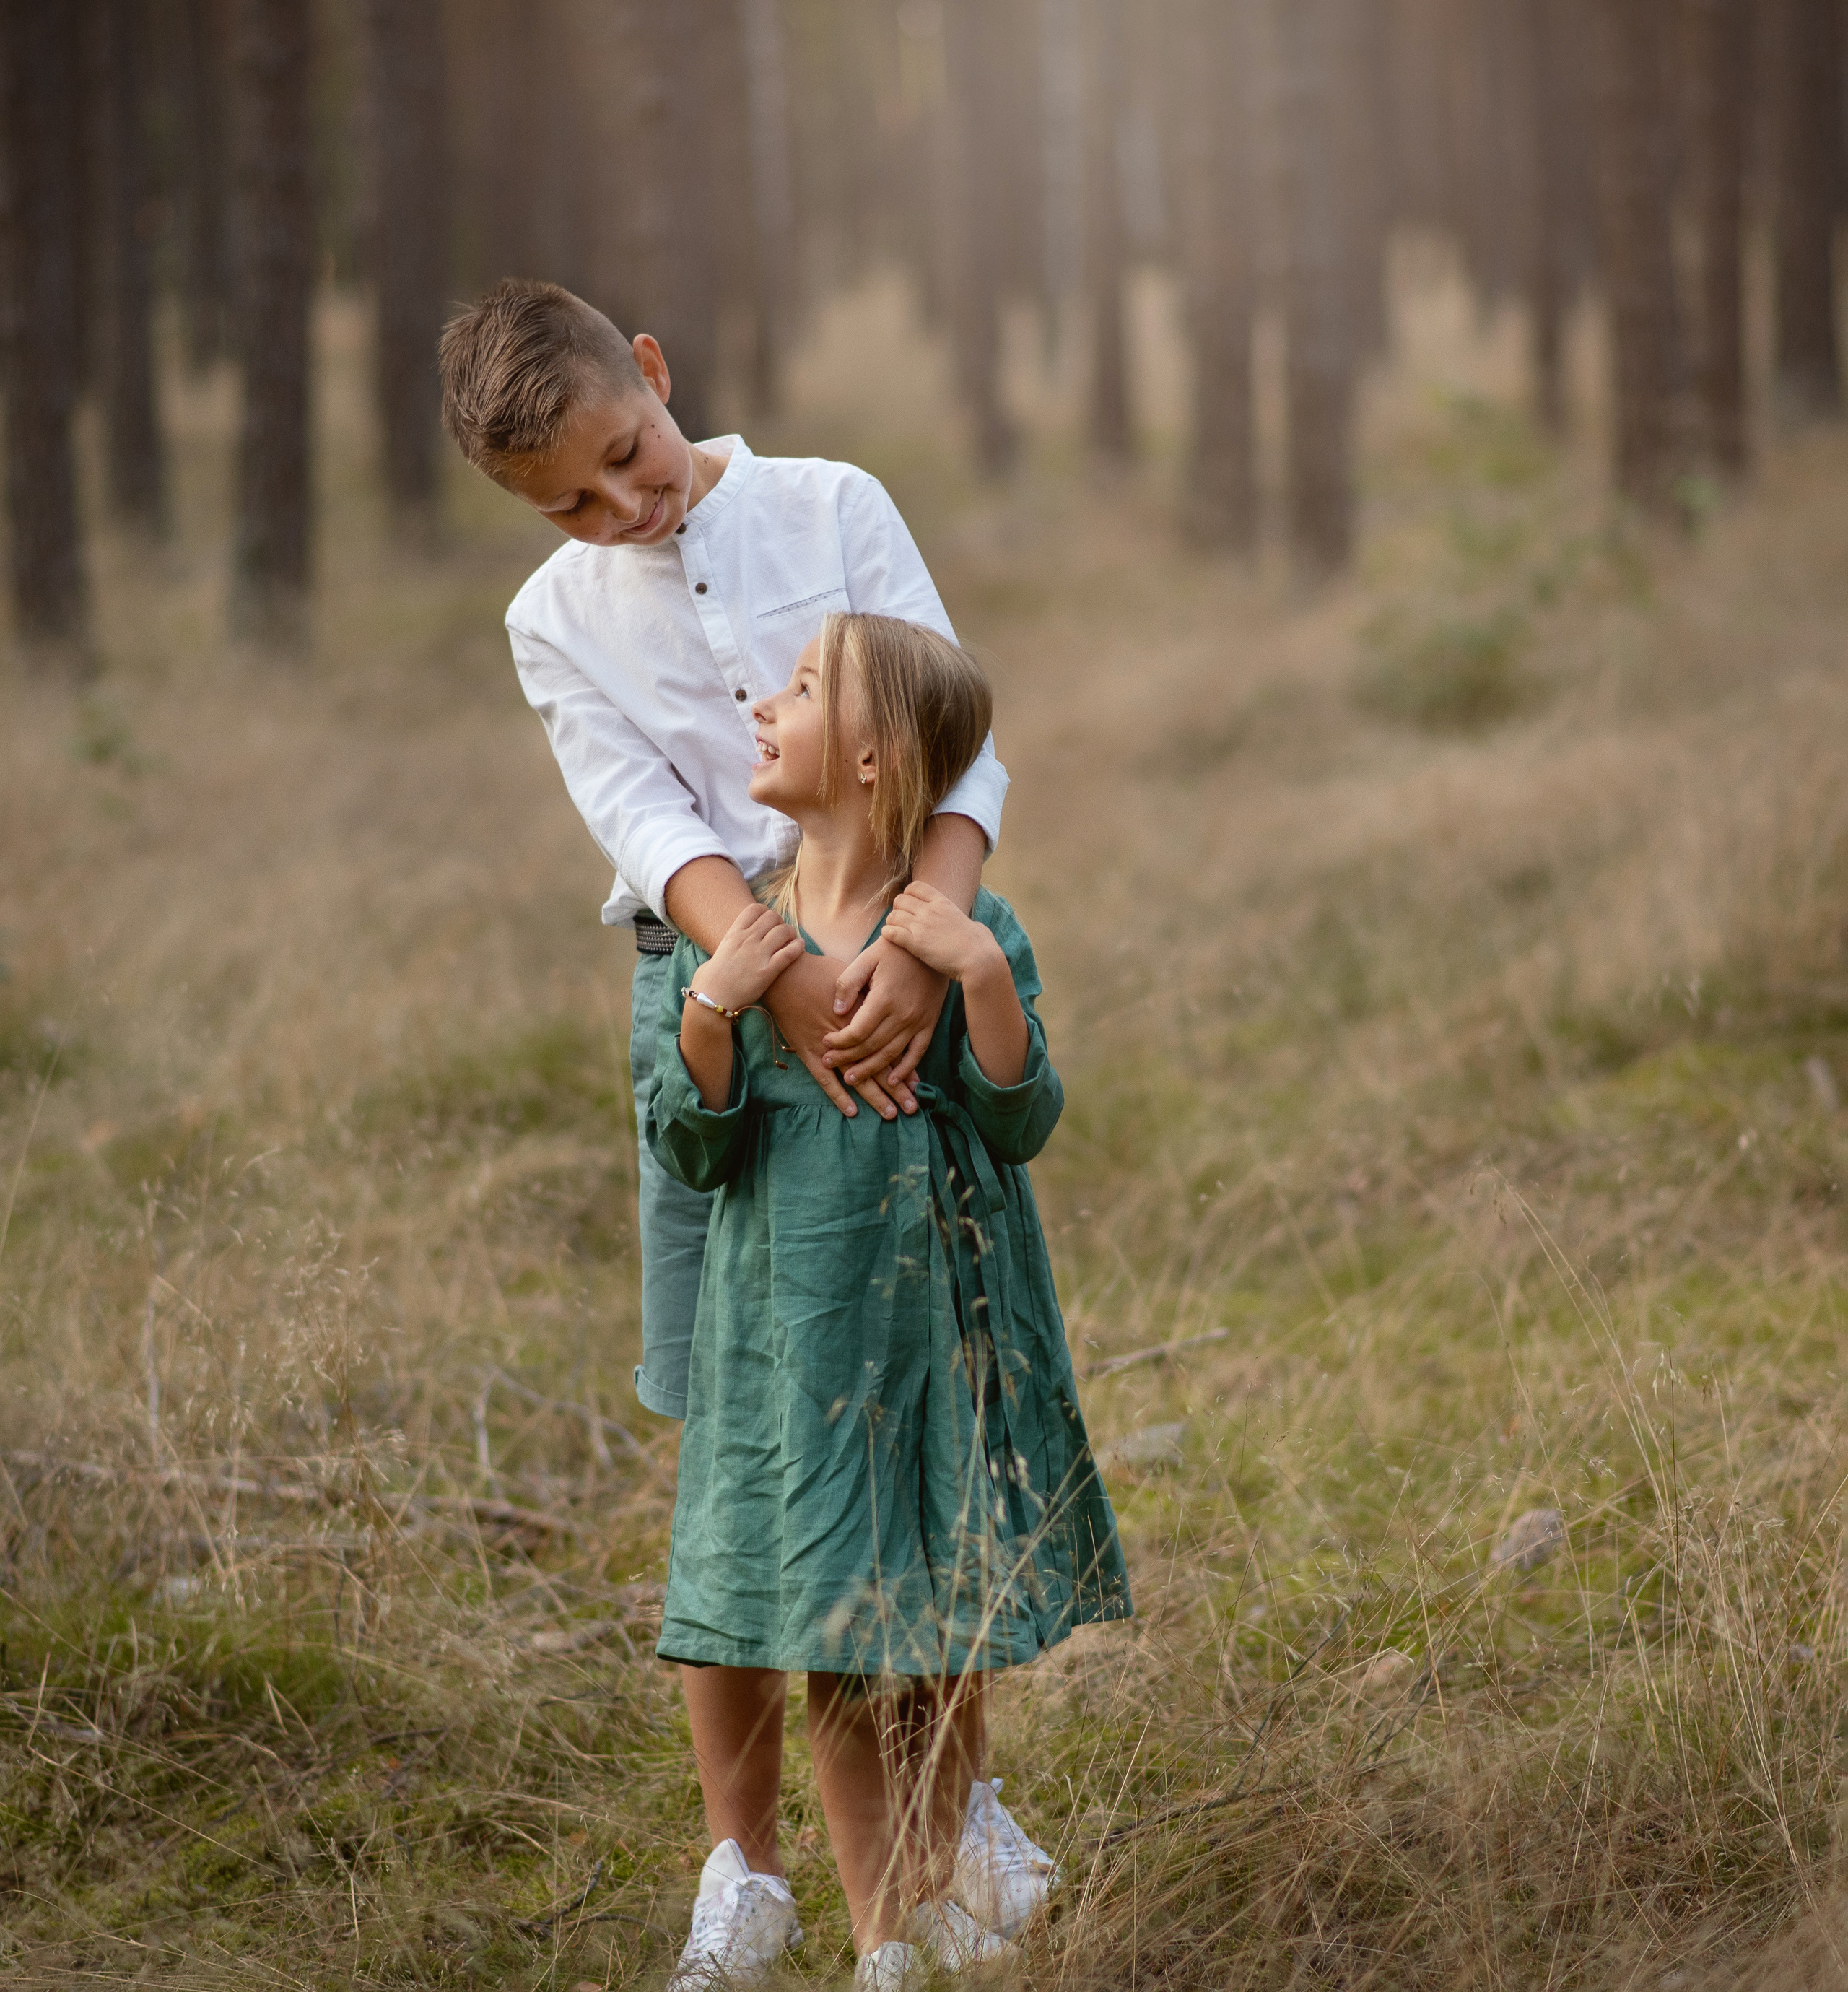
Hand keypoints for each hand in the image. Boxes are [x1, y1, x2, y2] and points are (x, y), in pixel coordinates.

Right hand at [691, 903, 806, 1015]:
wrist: (712, 998)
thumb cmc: (710, 979)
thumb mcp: (718, 952)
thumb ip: (729, 944)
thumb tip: (732, 944)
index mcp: (734, 933)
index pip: (755, 909)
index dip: (766, 911)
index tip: (768, 921)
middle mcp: (747, 940)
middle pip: (772, 917)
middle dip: (780, 922)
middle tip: (781, 933)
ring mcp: (758, 954)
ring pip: (784, 931)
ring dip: (790, 933)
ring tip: (791, 940)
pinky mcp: (768, 971)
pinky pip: (789, 952)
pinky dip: (798, 947)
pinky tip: (799, 946)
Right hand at [764, 950, 906, 1120]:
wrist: (785, 975)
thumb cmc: (819, 971)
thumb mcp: (854, 975)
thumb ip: (872, 995)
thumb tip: (889, 1004)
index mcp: (865, 1018)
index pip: (890, 1048)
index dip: (905, 1067)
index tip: (918, 1084)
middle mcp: (851, 1037)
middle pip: (879, 1067)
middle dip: (897, 1090)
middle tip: (912, 1107)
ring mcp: (830, 1048)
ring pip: (857, 1079)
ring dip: (875, 1097)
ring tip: (891, 1113)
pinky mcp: (809, 1053)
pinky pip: (826, 1081)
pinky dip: (839, 1097)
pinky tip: (852, 1111)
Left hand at [823, 931, 950, 1100]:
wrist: (933, 943)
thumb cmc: (894, 949)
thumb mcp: (866, 958)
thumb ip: (848, 984)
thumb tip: (837, 1011)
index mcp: (883, 999)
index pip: (858, 1031)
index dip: (840, 1041)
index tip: (825, 1042)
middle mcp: (902, 1015)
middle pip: (871, 1047)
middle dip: (848, 1058)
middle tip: (830, 1064)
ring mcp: (918, 1021)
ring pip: (891, 1054)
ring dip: (871, 1070)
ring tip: (851, 1078)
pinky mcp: (929, 1023)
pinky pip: (918, 1052)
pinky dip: (906, 1069)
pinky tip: (894, 1080)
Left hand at [879, 882, 1002, 985]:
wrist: (980, 960)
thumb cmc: (982, 945)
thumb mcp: (975, 925)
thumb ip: (968, 924)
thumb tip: (974, 927)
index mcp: (944, 903)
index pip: (915, 886)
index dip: (908, 894)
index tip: (910, 905)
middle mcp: (930, 911)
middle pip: (900, 899)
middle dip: (898, 909)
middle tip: (901, 921)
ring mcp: (922, 926)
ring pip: (893, 915)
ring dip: (892, 923)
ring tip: (895, 931)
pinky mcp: (915, 943)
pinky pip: (891, 933)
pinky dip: (888, 934)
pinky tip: (891, 938)